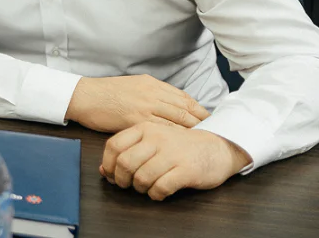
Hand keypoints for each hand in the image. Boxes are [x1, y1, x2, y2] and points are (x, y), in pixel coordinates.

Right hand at [66, 74, 209, 132]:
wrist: (85, 96)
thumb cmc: (106, 93)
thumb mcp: (132, 85)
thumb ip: (151, 93)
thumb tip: (169, 103)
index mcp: (151, 83)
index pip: (183, 97)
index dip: (199, 109)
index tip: (210, 119)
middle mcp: (151, 92)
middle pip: (185, 108)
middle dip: (202, 121)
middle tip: (217, 133)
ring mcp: (145, 105)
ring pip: (177, 118)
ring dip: (193, 130)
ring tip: (205, 141)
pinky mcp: (136, 119)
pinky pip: (162, 129)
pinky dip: (175, 137)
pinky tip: (183, 145)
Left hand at [101, 121, 250, 199]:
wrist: (218, 146)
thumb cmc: (181, 145)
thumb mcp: (153, 140)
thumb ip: (130, 150)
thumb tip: (104, 170)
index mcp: (145, 128)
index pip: (114, 145)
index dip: (108, 164)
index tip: (111, 174)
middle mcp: (156, 139)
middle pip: (125, 162)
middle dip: (121, 179)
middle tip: (127, 185)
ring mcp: (172, 154)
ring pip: (141, 177)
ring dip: (139, 188)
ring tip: (145, 188)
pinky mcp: (186, 170)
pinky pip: (161, 187)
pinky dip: (155, 194)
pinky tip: (158, 193)